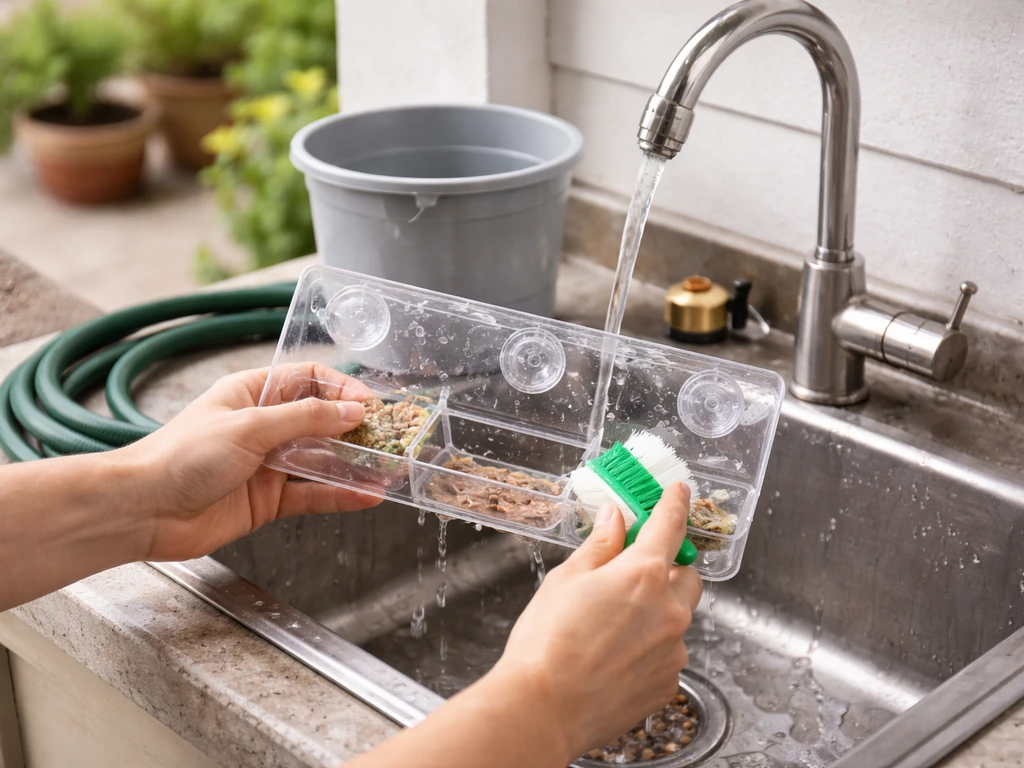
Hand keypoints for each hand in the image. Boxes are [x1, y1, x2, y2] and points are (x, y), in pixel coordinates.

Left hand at [122, 363, 381, 561]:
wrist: (143, 510)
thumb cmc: (181, 456)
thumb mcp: (249, 427)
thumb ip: (306, 419)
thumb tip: (352, 411)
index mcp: (252, 393)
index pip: (310, 380)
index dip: (343, 388)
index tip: (371, 404)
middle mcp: (263, 426)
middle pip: (322, 421)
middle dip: (357, 429)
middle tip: (390, 438)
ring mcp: (267, 464)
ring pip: (322, 459)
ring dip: (355, 464)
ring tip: (389, 468)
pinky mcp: (268, 499)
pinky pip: (313, 493)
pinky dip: (340, 495)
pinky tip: (367, 495)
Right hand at [490, 483, 701, 759]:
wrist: (544, 708)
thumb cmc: (547, 643)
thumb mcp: (566, 579)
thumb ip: (599, 546)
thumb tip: (614, 519)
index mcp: (642, 574)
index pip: (670, 526)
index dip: (675, 503)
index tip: (679, 492)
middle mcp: (669, 610)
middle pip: (686, 576)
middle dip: (668, 568)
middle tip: (635, 571)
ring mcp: (673, 650)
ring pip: (677, 618)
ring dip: (657, 612)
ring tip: (612, 626)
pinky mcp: (668, 683)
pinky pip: (667, 654)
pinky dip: (650, 648)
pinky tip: (615, 656)